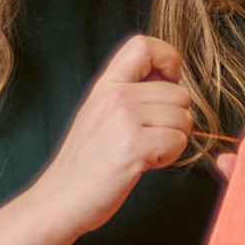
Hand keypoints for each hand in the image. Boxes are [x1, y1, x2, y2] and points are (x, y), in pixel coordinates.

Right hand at [33, 34, 192, 236]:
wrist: (61, 199)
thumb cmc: (87, 162)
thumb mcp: (100, 113)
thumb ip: (131, 92)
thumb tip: (171, 78)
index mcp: (106, 85)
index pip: (144, 45)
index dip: (167, 59)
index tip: (168, 82)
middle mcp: (115, 96)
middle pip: (179, 93)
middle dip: (175, 119)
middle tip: (148, 138)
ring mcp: (124, 120)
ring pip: (184, 119)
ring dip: (173, 140)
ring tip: (143, 152)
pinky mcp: (134, 146)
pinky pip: (179, 142)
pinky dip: (169, 157)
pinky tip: (144, 164)